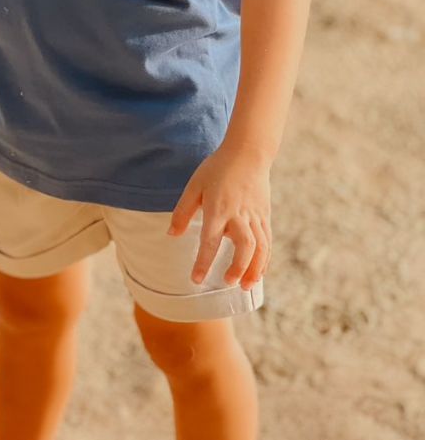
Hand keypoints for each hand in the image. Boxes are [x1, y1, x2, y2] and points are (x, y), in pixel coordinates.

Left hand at [167, 142, 271, 290]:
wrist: (248, 153)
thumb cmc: (217, 169)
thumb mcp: (194, 186)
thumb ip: (182, 212)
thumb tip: (171, 235)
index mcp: (218, 208)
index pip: (210, 240)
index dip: (203, 262)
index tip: (196, 279)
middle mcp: (239, 215)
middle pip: (243, 246)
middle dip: (237, 267)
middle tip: (227, 283)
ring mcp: (255, 216)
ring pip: (260, 247)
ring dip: (254, 268)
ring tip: (246, 286)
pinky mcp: (265, 216)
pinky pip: (267, 242)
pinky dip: (264, 260)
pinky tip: (258, 273)